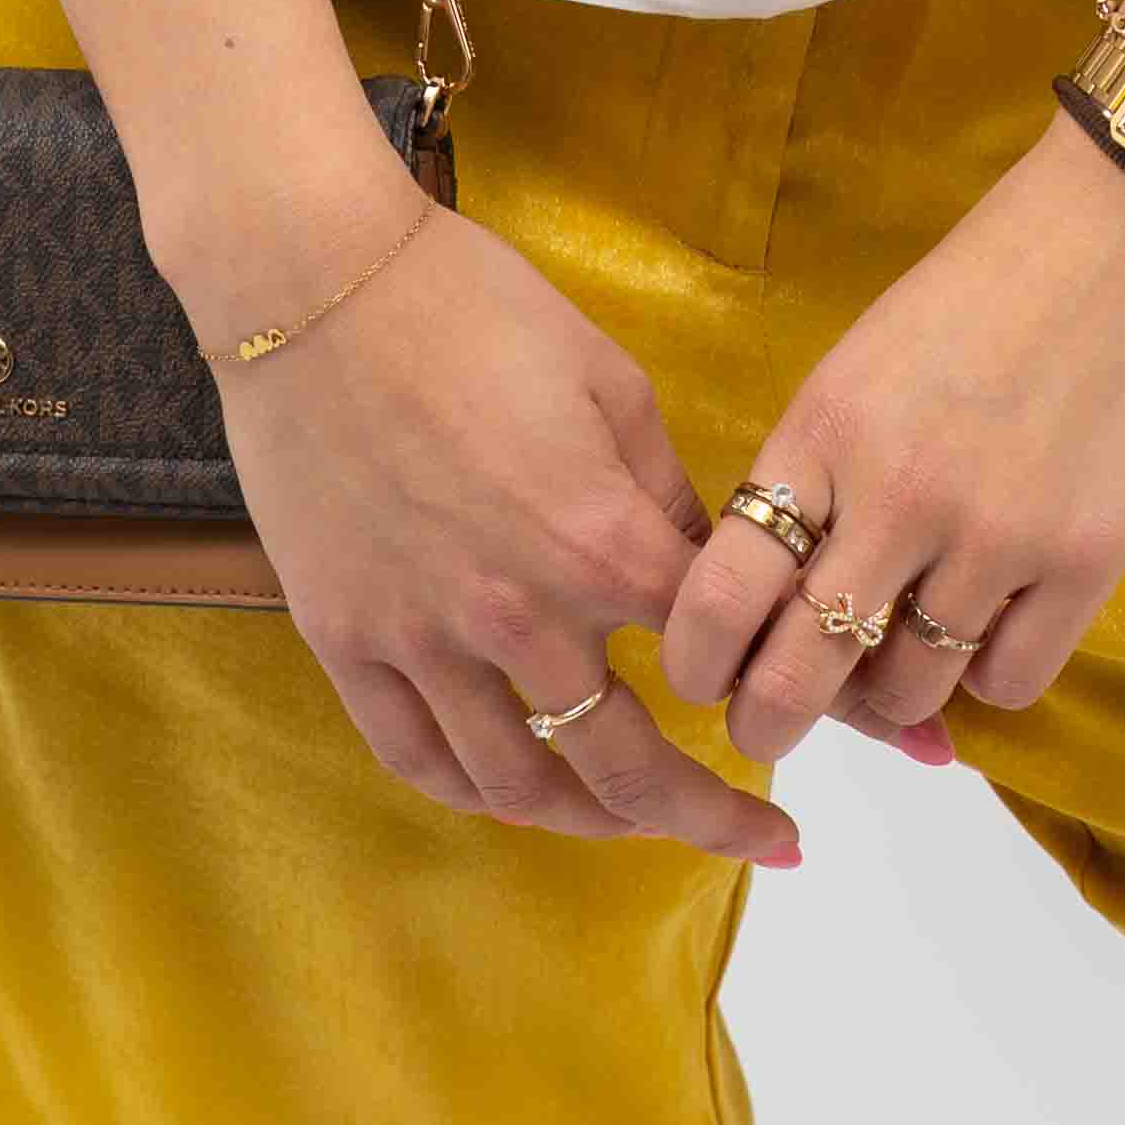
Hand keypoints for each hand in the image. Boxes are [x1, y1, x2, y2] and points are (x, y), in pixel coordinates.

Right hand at [171, 139, 808, 873]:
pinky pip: (416, 755)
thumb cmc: (473, 307)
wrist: (317, 287)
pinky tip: (516, 790)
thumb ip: (663, 492)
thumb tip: (703, 565)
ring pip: (519, 786)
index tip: (807, 712)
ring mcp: (421, 638)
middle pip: (626, 762)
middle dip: (710, 815)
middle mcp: (515, 613)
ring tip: (641, 822)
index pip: (712, 653)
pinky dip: (475, 789)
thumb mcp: (608, 380)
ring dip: (595, 821)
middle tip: (765, 838)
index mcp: (597, 538)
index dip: (771, 685)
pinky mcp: (346, 639)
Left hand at [658, 108, 1124, 757]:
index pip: (721, 587)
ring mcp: (995, 535)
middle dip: (768, 720)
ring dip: (894, 690)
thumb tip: (792, 594)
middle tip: (770, 725)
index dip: (697, 656)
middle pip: (796, 675)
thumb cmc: (997, 278)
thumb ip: (828, 470)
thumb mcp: (873, 360)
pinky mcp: (1086, 560)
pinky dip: (990, 668)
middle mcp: (898, 492)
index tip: (703, 674)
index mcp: (827, 426)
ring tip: (910, 641)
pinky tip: (999, 614)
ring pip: (905, 693)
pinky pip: (1006, 684)